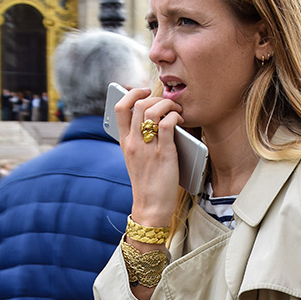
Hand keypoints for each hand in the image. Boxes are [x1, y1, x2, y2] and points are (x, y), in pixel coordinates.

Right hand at [114, 87, 182, 227]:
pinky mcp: (164, 154)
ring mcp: (148, 148)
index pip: (120, 108)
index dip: (132, 93)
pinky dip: (175, 116)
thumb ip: (139, 141)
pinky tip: (180, 119)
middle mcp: (134, 143)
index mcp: (124, 143)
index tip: (144, 91)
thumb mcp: (136, 160)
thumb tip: (152, 120)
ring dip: (167, 104)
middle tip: (167, 102)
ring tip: (176, 110)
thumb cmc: (147, 184)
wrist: (151, 208)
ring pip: (152, 110)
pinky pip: (168, 124)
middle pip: (138, 104)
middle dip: (155, 96)